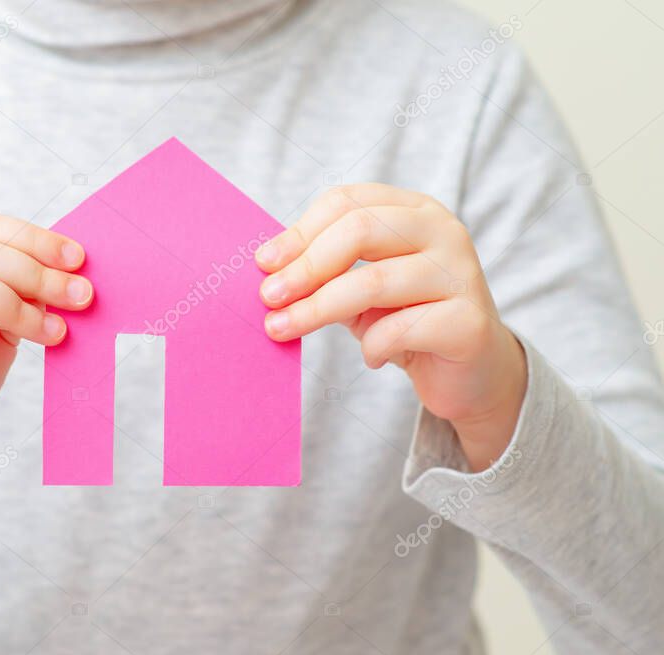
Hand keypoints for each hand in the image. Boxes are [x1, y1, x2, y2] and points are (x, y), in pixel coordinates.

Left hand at [255, 184, 525, 471]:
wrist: (473, 372)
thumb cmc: (407, 320)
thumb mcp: (362, 288)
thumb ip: (325, 271)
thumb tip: (266, 269)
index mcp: (415, 210)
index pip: (348, 201)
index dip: (299, 232)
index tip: (263, 263)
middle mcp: (444, 231)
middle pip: (359, 230)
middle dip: (304, 267)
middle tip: (268, 298)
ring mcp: (461, 273)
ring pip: (373, 281)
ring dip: (316, 309)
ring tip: (283, 329)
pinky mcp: (469, 322)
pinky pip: (400, 330)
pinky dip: (372, 347)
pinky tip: (372, 358)